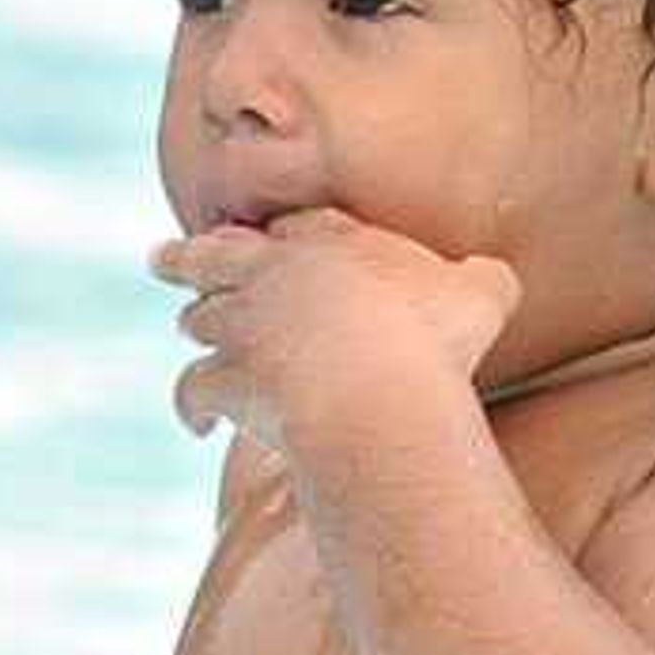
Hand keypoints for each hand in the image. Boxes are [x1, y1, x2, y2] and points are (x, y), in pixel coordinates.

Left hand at [150, 206, 517, 460]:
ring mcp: (242, 327)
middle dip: (190, 258)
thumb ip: (482, 280)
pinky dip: (191, 406)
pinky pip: (195, 391)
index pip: (296, 229)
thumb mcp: (480, 294)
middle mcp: (272, 275)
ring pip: (201, 318)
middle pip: (217, 257)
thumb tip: (491, 278)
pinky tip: (195, 425)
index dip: (279, 235)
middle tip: (162, 259)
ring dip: (196, 324)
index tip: (262, 235)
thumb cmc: (432, 336)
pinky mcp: (227, 381)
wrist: (376, 386)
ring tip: (189, 329)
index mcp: (329, 244)